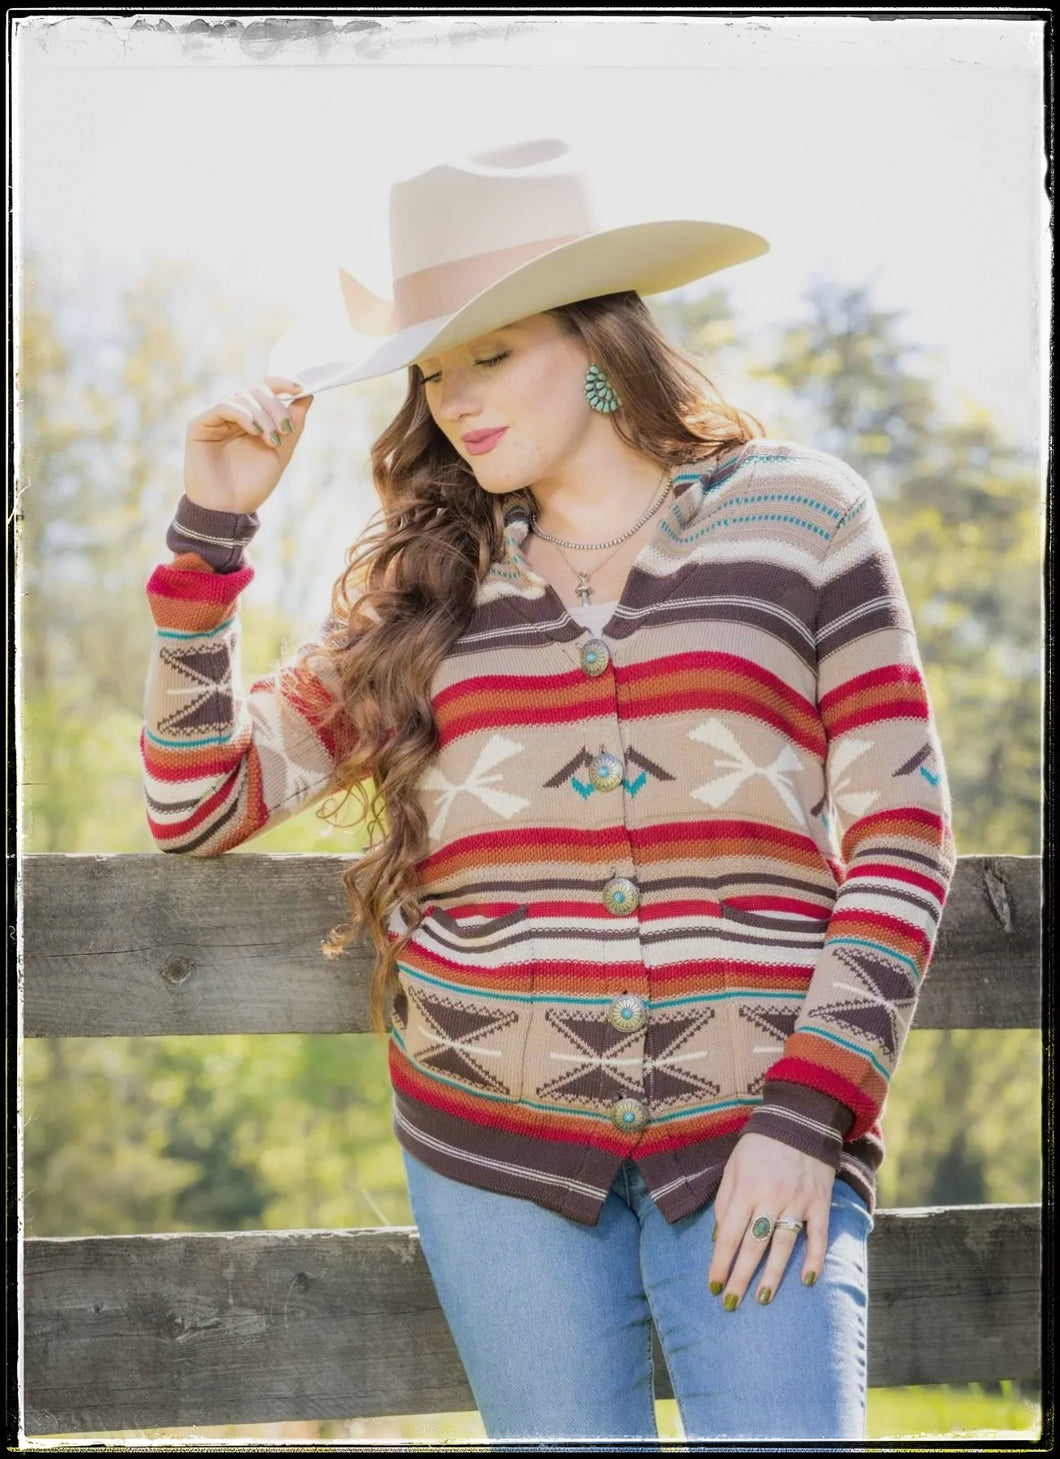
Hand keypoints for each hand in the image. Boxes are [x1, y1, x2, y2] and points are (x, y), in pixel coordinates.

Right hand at [184, 375, 312, 514]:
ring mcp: (217, 418)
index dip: (283, 383)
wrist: (229, 509)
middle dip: (276, 407)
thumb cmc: (253, 484)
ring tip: (271, 440)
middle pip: (258, 391)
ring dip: (264, 415)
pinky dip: (244, 414)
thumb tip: (308, 395)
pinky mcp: (200, 424)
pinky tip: (254, 430)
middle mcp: (234, 415)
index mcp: (253, 419)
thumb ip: (294, 425)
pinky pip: (224, 406)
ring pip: (244, 397)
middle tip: (285, 431)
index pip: (266, 389)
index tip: (301, 388)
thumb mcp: (281, 452)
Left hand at [707, 1132, 834, 1308]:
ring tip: (762, 1299)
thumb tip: (717, 1238)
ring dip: (772, 1275)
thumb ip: (724, 1201)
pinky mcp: (819, 1202)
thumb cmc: (759, 1146)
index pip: (728, 1235)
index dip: (720, 1263)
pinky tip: (808, 1280)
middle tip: (730, 1304)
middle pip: (753, 1246)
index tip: (713, 1286)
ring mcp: (797, 1201)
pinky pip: (818, 1236)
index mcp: (745, 1189)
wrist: (799, 1121)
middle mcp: (770, 1198)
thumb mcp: (733, 1167)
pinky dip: (814, 1259)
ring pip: (783, 1246)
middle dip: (740, 1278)